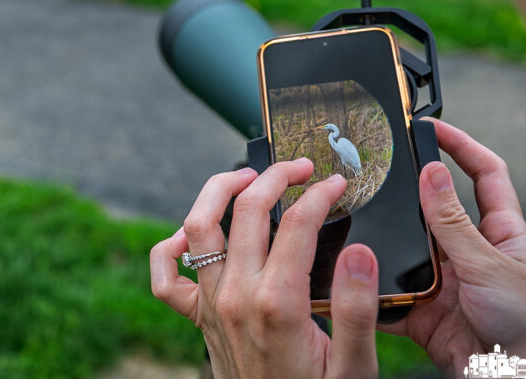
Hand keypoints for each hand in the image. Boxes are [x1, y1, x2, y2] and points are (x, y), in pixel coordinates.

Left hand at [151, 159, 380, 377]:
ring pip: (199, 225)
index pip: (299, 223)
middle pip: (247, 208)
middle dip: (275, 175)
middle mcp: (236, 296)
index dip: (321, 193)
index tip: (338, 184)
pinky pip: (166, 275)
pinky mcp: (196, 318)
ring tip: (249, 177)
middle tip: (300, 168)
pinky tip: (193, 233)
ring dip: (220, 189)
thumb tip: (359, 253)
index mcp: (278, 303)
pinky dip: (172, 245)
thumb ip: (357, 310)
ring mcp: (210, 304)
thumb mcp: (354, 367)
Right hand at [380, 119, 525, 374]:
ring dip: (388, 249)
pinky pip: (394, 299)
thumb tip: (431, 171)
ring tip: (363, 230)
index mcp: (503, 233)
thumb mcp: (492, 265)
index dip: (461, 146)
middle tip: (377, 174)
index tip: (431, 126)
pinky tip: (356, 283)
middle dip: (407, 197)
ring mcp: (450, 286)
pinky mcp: (429, 318)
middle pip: (434, 212)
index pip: (484, 175)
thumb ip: (454, 222)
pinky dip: (375, 294)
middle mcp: (474, 255)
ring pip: (407, 254)